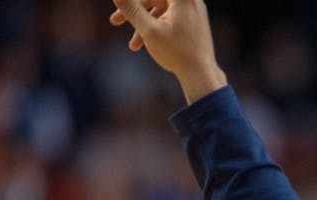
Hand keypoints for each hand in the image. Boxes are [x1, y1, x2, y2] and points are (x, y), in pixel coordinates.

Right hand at [109, 0, 226, 102]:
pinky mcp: (192, 22)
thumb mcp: (149, 30)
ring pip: (159, 9)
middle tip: (114, 21)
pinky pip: (169, 18)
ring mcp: (193, 10)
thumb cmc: (177, 53)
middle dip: (134, 11)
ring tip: (133, 45)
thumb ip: (131, 8)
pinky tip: (144, 45)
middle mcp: (191, 0)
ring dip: (143, 23)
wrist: (202, 75)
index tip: (120, 5)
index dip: (133, 1)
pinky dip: (156, 28)